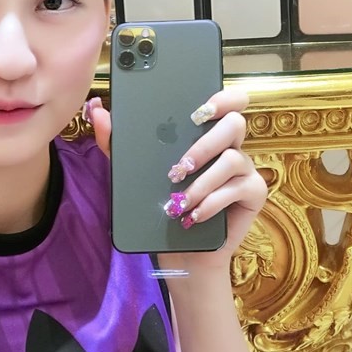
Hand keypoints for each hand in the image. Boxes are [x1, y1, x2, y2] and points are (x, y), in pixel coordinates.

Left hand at [87, 87, 267, 271]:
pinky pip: (239, 187)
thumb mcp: (133, 174)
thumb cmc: (160, 208)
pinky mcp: (253, 193)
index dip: (222, 97)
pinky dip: (212, 202)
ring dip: (202, 182)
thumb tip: (98, 111)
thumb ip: (115, 142)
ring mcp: (245, 169)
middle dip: (205, 143)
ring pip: (233, 158)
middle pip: (235, 123)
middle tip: (179, 167)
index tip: (200, 110)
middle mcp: (230, 146)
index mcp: (206, 134)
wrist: (179, 253)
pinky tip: (194, 215)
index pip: (227, 102)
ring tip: (179, 201)